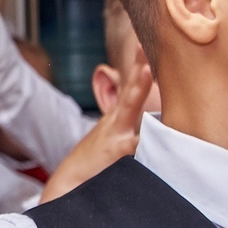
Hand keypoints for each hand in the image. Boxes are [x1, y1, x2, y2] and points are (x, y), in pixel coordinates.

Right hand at [42, 54, 152, 202]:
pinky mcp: (115, 151)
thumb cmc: (94, 163)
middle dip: (137, 64)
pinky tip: (157, 131)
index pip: (129, 85)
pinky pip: (133, 143)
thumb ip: (127, 126)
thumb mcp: (110, 137)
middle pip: (129, 86)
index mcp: (116, 116)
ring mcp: (115, 133)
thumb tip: (147, 121)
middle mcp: (116, 119)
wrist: (70, 183)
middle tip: (144, 44)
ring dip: (137, 87)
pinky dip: (144, 137)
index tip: (144, 43)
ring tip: (146, 70)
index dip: (137, 64)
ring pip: (129, 106)